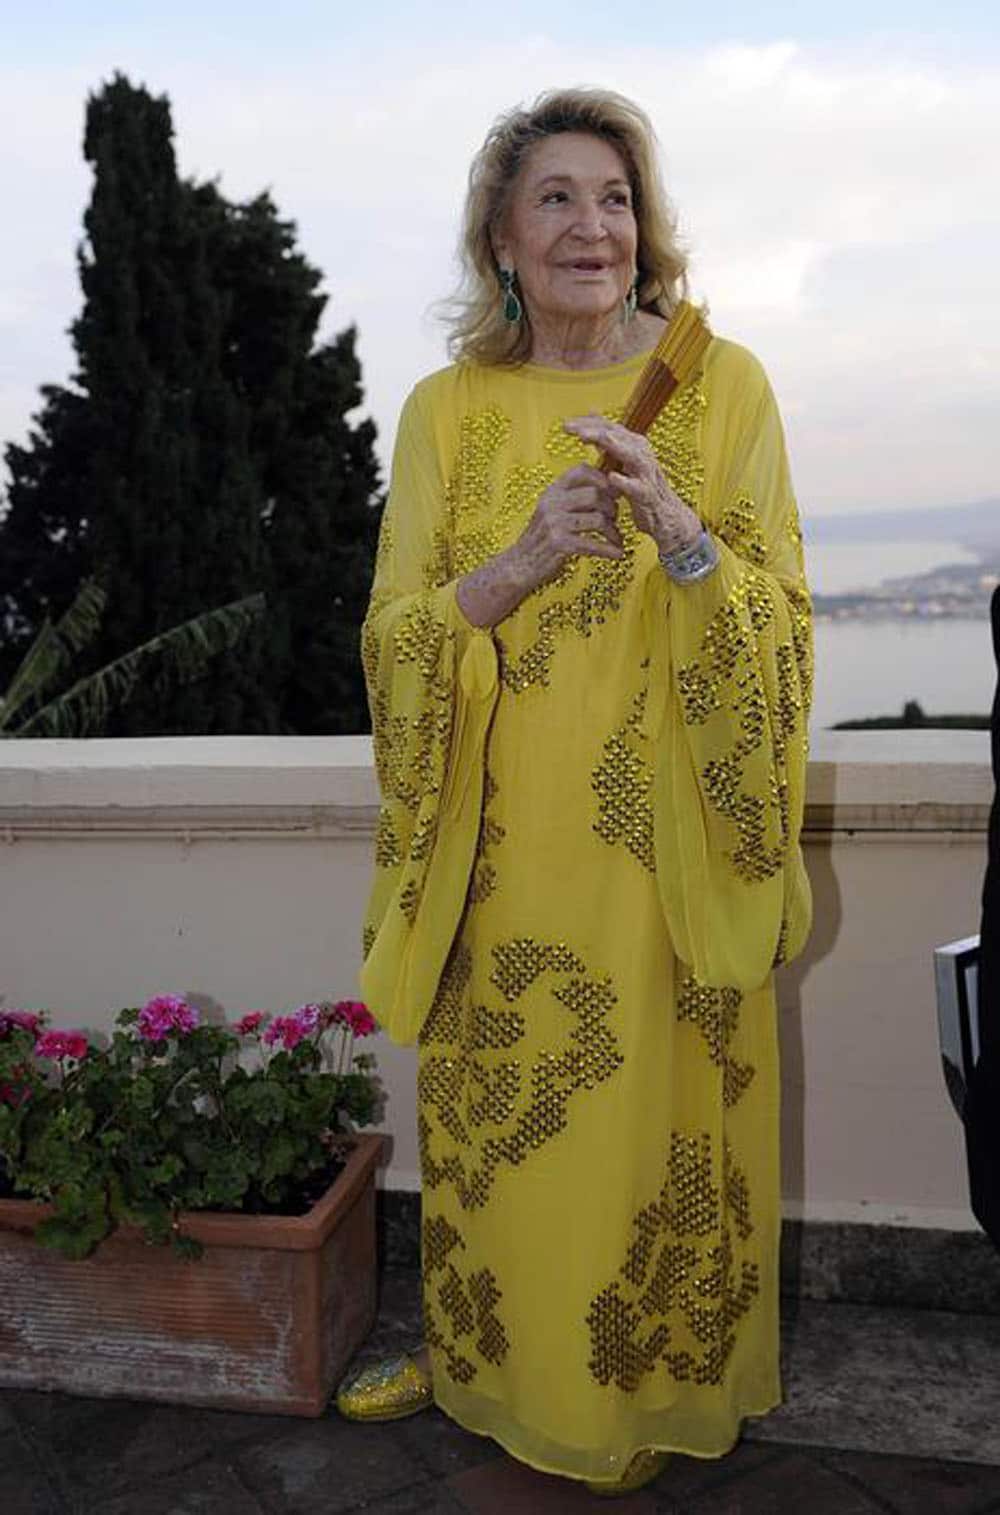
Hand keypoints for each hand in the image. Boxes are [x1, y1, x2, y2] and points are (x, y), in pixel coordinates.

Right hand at [508, 462, 623, 591]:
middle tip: (615, 519)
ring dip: (613, 531)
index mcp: (551, 492)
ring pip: (598, 519)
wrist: (518, 566)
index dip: (602, 478)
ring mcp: (555, 523)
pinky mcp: (559, 544)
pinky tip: (617, 554)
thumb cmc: (540, 540)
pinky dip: (609, 550)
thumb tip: (606, 488)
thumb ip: (571, 499)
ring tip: (616, 539)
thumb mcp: (551, 512)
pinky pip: (594, 544)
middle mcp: (552, 503)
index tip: (613, 492)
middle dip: (612, 508)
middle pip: (595, 495)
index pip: (581, 471)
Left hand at [563, 414, 701, 555]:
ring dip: (609, 445)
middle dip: (592, 429)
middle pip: (616, 435)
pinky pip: (636, 486)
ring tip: (588, 439)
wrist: (663, 515)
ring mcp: (646, 473)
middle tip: (571, 429)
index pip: (608, 426)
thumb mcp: (622, 460)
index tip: (565, 425)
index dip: (587, 423)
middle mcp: (641, 453)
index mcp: (633, 444)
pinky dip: (625, 481)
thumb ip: (607, 441)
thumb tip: (591, 416)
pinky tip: (611, 477)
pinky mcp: (648, 494)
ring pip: (629, 454)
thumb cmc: (640, 487)